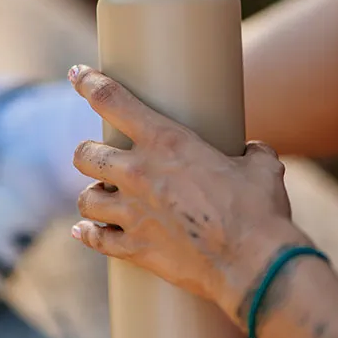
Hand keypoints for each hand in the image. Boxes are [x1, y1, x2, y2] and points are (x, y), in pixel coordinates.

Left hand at [68, 65, 306, 323]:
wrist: (253, 263)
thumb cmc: (259, 210)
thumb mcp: (261, 168)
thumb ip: (252, 153)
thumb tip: (254, 151)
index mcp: (167, 142)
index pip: (112, 100)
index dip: (89, 82)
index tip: (77, 74)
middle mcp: (140, 173)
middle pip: (85, 154)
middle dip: (88, 153)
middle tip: (100, 157)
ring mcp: (133, 214)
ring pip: (86, 199)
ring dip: (91, 196)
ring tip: (101, 196)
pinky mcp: (135, 249)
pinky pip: (97, 239)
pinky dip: (89, 235)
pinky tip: (84, 231)